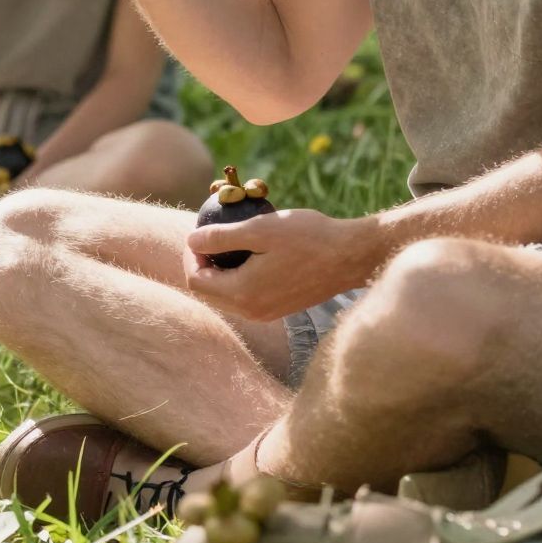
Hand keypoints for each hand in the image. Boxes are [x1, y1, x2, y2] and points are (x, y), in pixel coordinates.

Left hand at [184, 206, 378, 320]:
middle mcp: (252, 312)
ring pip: (226, 297)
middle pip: (208, 293)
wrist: (351, 256)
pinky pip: (246, 297)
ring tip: (229, 242)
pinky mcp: (279, 309)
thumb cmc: (308, 238)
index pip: (196, 282)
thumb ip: (220, 237)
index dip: (190, 256)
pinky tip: (251, 253)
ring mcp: (267, 314)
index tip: (200, 232)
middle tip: (210, 236)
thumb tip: (190, 240)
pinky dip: (239, 278)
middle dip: (202, 265)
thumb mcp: (259, 228)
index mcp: (243, 295)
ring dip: (220, 272)